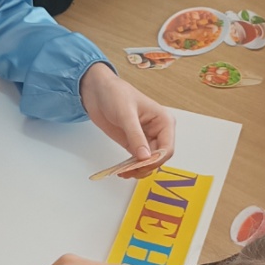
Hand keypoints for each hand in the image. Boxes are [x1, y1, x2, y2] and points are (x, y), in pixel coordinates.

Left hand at [79, 61, 173, 175]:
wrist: (97, 91)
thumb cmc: (115, 93)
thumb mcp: (126, 114)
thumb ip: (136, 136)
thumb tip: (145, 156)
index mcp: (163, 121)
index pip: (167, 148)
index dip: (156, 159)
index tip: (141, 164)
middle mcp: (158, 131)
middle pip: (159, 158)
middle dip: (146, 166)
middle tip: (130, 171)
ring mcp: (146, 138)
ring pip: (149, 162)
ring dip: (139, 170)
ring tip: (124, 172)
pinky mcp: (134, 143)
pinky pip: (138, 160)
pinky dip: (132, 168)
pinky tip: (123, 170)